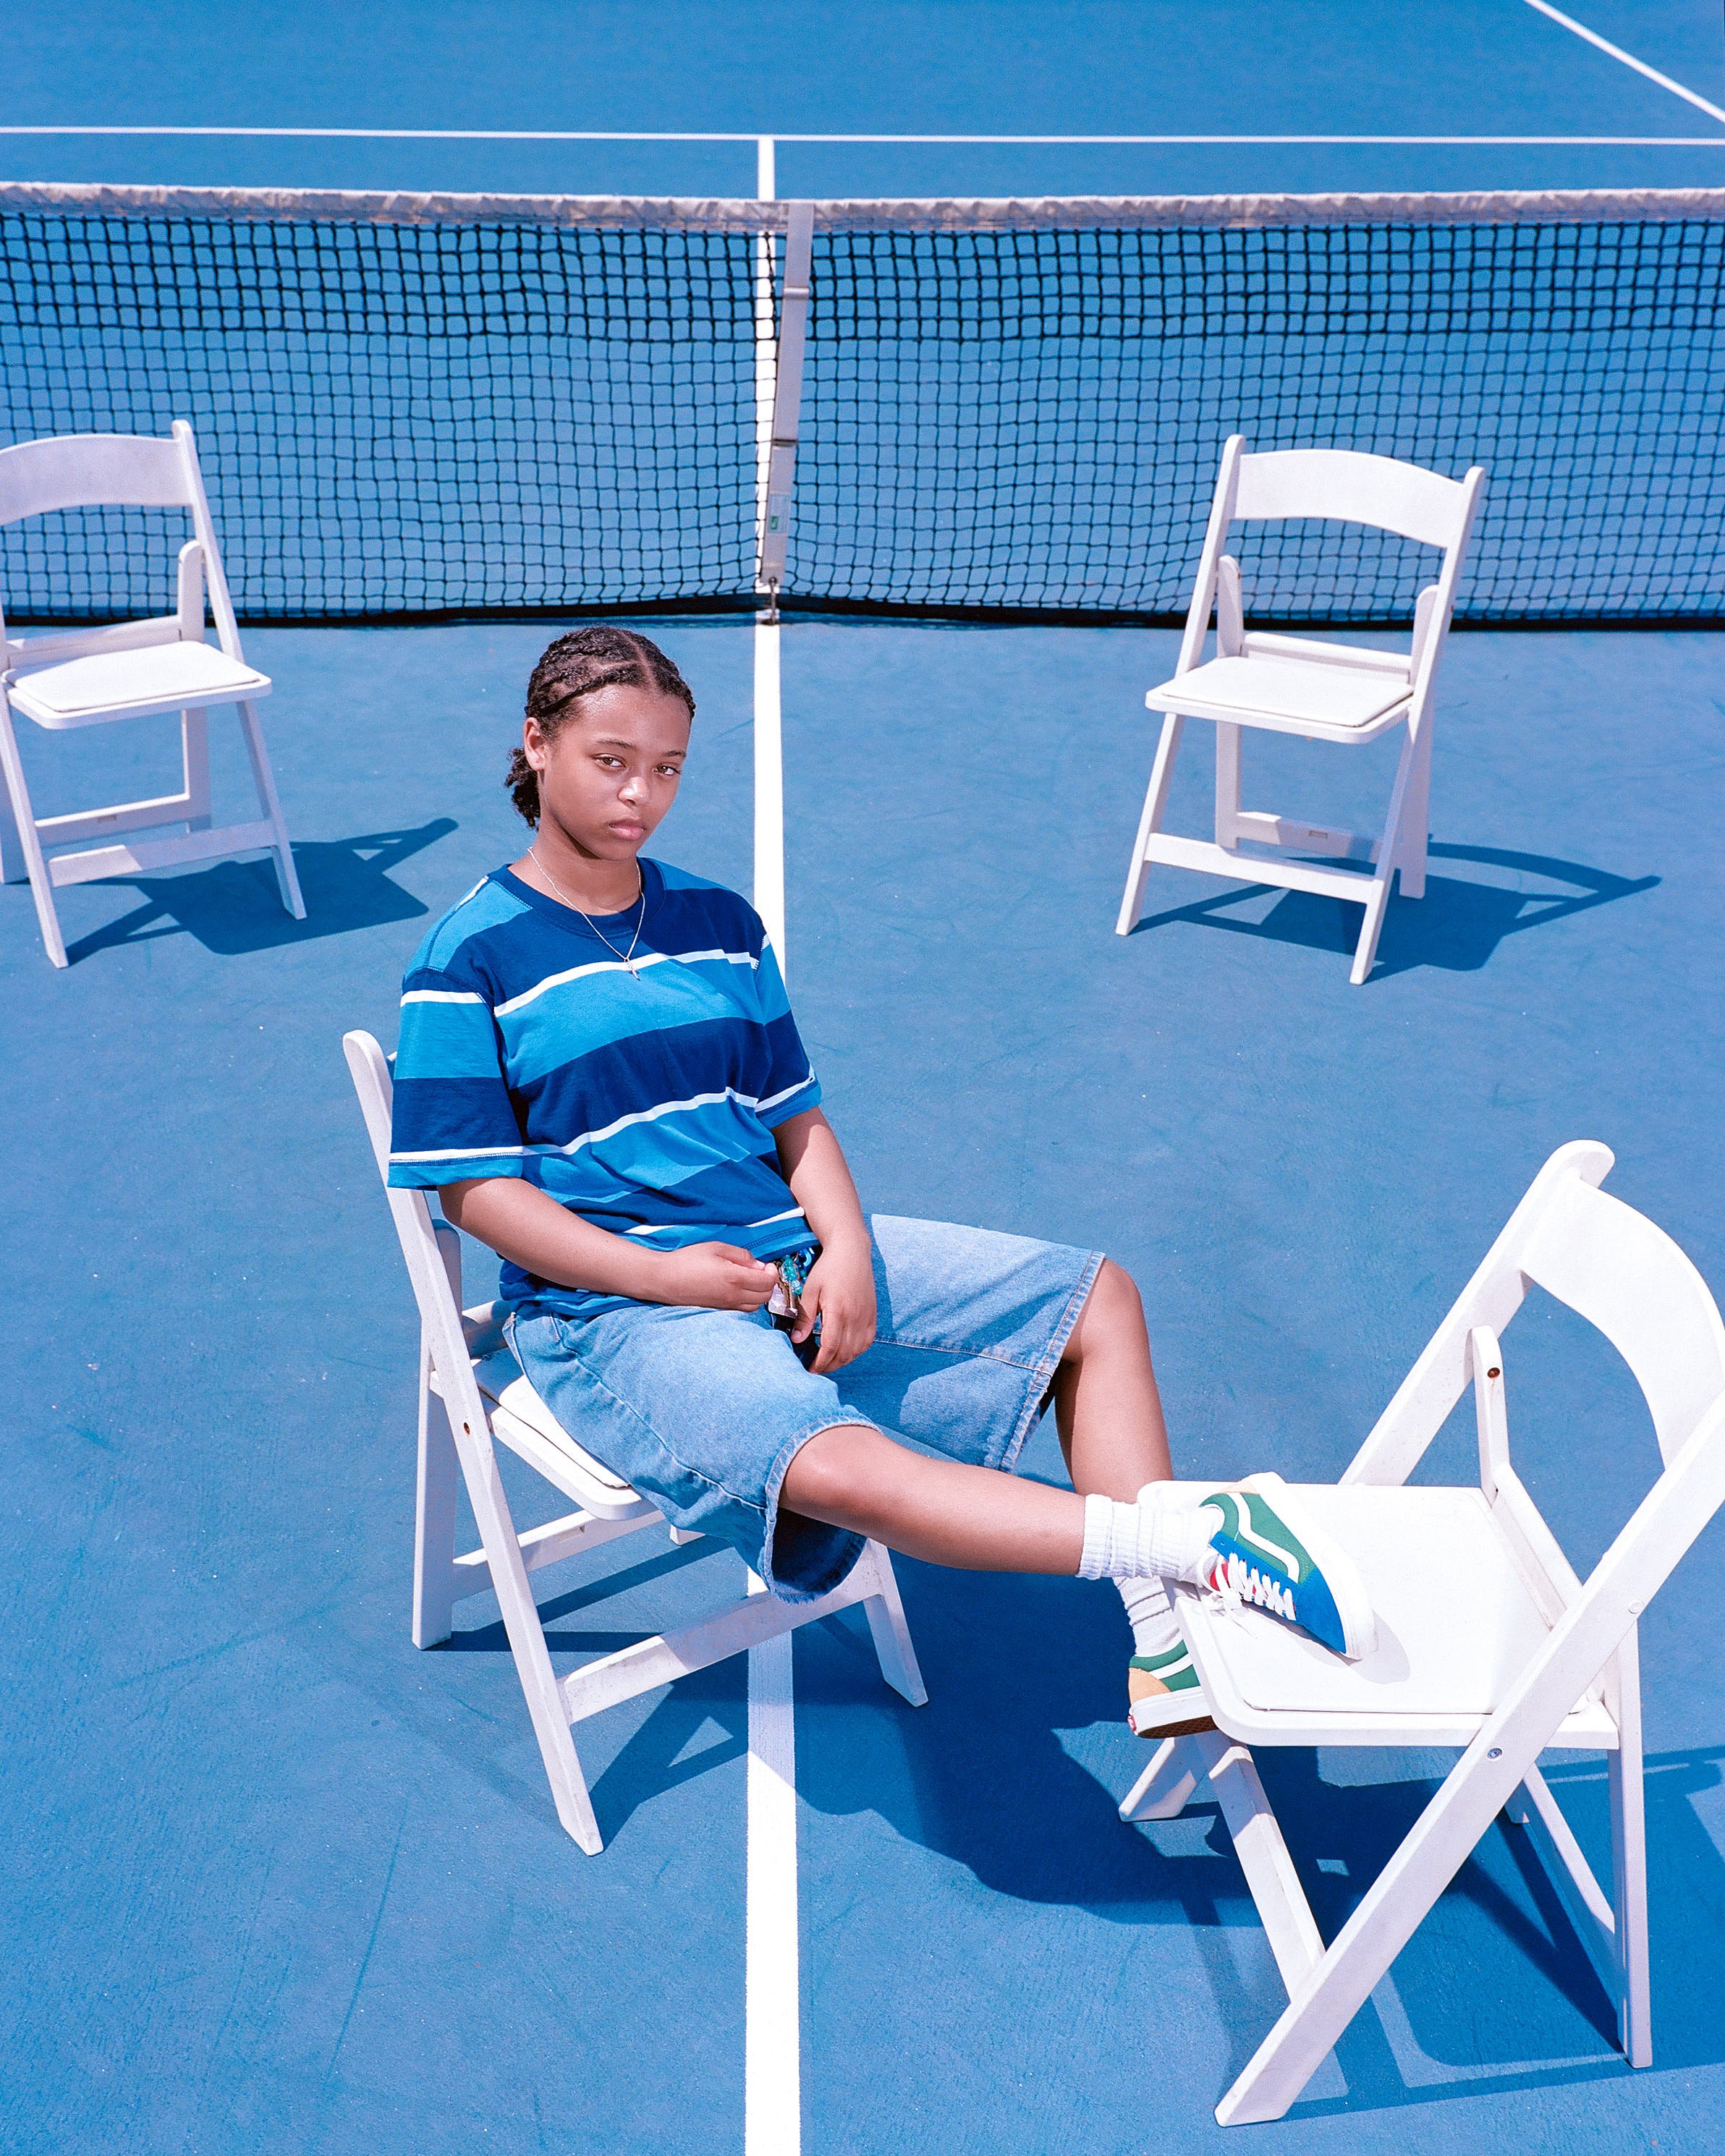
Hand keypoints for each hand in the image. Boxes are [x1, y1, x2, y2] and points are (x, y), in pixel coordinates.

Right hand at [655, 1241, 778, 1311]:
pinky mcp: (719, 1310)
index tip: (767, 1265)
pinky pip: (742, 1309)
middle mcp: (733, 1296)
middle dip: (769, 1283)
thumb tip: (758, 1265)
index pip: (768, 1282)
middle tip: (761, 1271)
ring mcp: (726, 1306)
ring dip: (759, 1294)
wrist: (665, 1279)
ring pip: (755, 1306)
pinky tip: (740, 1289)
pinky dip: (749, 1301)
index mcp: (735, 1278)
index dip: (773, 1272)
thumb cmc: (687, 1260)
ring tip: (751, 1280)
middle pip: (765, 1296)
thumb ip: (741, 1255)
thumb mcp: (716, 1248)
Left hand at [791, 1237, 876, 1373]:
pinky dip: (856, 1352)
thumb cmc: (828, 1268)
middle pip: (844, 1354)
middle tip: (816, 1368)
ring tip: (828, 1361)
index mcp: (838, 1311)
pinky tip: (845, 1351)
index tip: (810, 1369)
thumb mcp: (810, 1290)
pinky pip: (867, 1342)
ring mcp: (866, 1317)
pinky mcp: (872, 1315)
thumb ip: (805, 1316)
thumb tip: (798, 1339)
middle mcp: (855, 1317)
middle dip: (829, 1366)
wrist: (851, 1251)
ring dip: (842, 1361)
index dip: (820, 1363)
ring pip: (856, 1351)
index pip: (830, 1347)